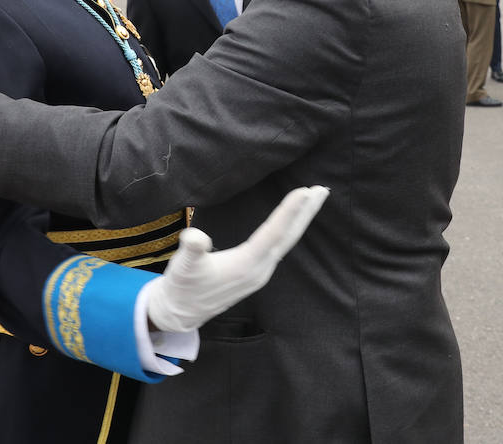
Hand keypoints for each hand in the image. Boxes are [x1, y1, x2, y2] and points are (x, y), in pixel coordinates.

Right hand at [147, 186, 328, 332]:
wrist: (180, 313)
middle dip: (306, 213)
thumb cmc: (182, 286)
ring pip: (286, 242)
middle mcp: (259, 269)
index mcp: (246, 265)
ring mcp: (259, 273)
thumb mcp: (182, 266)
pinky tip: (290, 223)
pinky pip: (279, 247)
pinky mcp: (255, 273)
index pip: (274, 233)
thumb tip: (196, 237)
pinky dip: (289, 230)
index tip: (305, 191)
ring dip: (300, 220)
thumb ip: (191, 250)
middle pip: (288, 236)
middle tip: (322, 190)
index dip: (289, 211)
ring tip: (313, 200)